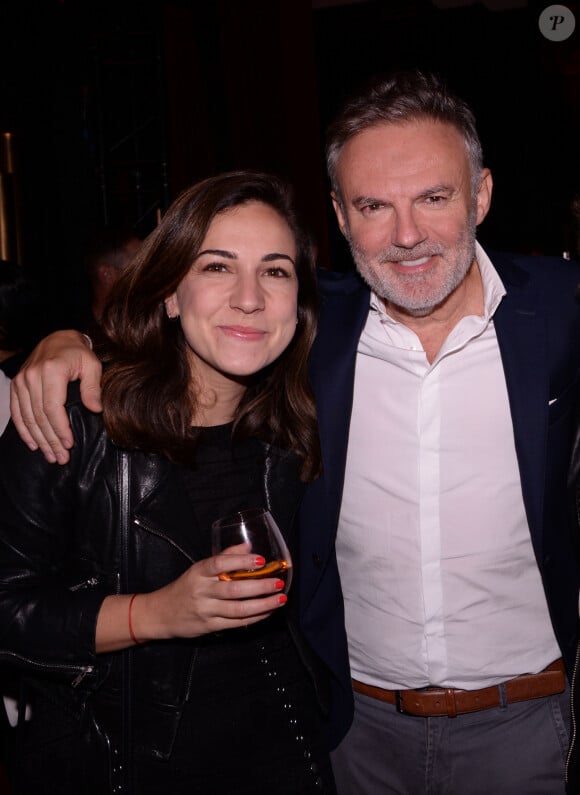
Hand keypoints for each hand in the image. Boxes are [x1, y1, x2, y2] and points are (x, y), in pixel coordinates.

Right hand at [10, 330, 102, 463]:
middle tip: (61, 458)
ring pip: (28, 417)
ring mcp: (21, 381)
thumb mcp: (92, 365)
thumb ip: (92, 387)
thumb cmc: (78, 353)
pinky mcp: (17, 386)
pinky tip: (34, 444)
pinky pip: (17, 412)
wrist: (58, 338)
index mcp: (51, 371)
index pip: (53, 407)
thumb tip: (95, 409)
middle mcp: (32, 376)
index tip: (69, 445)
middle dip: (51, 440)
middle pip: (40, 416)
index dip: (60, 429)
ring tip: (51, 456)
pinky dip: (24, 430)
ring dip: (39, 439)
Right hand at [133, 551, 287, 640]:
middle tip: (278, 582)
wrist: (161, 613)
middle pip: (234, 589)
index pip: (220, 564)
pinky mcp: (210, 626)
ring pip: (238, 609)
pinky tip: (268, 611)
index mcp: (199, 572)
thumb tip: (249, 546)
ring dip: (262, 604)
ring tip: (280, 598)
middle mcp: (202, 591)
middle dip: (260, 587)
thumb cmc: (186, 587)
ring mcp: (206, 610)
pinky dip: (255, 618)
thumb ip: (224, 557)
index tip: (261, 559)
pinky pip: (236, 623)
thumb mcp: (199, 568)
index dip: (241, 561)